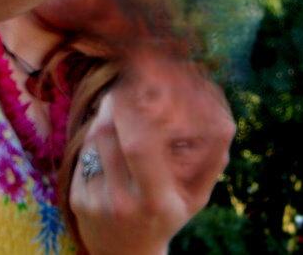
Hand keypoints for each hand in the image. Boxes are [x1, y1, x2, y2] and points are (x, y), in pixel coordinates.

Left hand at [70, 51, 235, 254]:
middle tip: (121, 85)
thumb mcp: (197, 197)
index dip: (136, 111)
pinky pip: (83, 154)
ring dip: (104, 114)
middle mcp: (122, 203)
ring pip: (94, 139)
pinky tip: (106, 130)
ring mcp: (96, 202)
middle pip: (110, 135)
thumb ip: (212, 161)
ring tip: (114, 103)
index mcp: (156, 201)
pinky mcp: (77, 200)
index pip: (139, 146)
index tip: (140, 88)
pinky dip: (95, 134)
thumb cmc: (168, 216)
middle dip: (114, 103)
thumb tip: (225, 121)